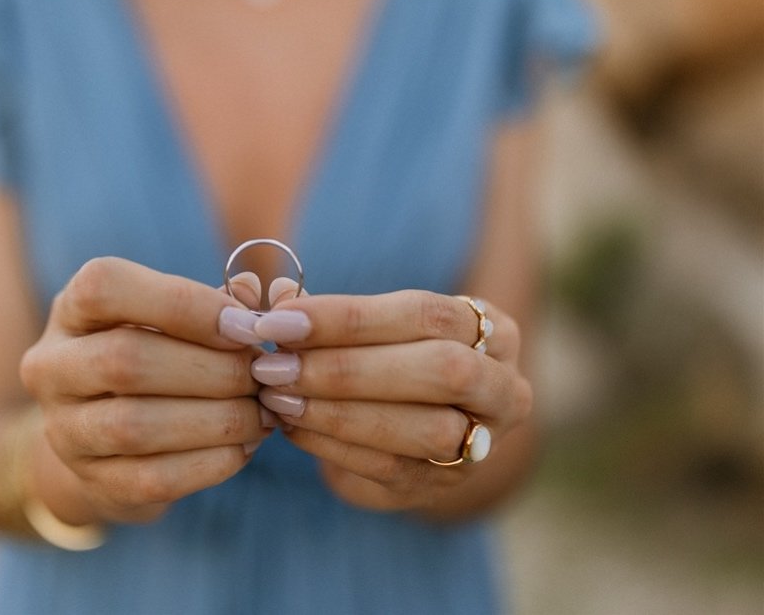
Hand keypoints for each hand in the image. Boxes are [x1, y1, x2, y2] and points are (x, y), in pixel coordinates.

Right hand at [19, 257, 270, 523]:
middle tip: (262, 375)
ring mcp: (63, 430)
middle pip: (123, 360)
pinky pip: (152, 478)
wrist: (110, 441)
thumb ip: (211, 302)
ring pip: (135, 426)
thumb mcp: (170, 319)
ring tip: (260, 414)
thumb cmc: (153, 359)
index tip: (247, 327)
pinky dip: (211, 463)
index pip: (104, 287)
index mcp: (69, 311)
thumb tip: (253, 292)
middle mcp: (51, 367)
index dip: (183, 304)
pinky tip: (243, 448)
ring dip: (216, 420)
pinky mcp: (93, 481)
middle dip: (211, 369)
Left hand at [254, 288, 530, 510]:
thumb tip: (280, 294)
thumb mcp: (367, 330)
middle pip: (442, 370)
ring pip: (425, 428)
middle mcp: (503, 387)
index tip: (280, 319)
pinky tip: (289, 427)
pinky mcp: (441, 484)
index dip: (348, 317)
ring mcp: (482, 443)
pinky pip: (391, 467)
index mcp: (494, 330)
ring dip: (338, 413)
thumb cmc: (383, 360)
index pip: (425, 313)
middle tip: (275, 366)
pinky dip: (332, 445)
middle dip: (348, 368)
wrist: (404, 434)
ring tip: (277, 398)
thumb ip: (327, 314)